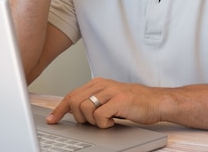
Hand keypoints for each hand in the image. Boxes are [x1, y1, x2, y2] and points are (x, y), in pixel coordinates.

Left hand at [46, 78, 162, 127]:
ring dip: (93, 121)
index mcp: (97, 84)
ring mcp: (110, 91)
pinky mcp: (119, 101)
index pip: (72, 95)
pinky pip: (100, 116)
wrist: (156, 102)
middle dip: (79, 117)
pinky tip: (113, 122)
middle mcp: (102, 85)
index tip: (52, 119)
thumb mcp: (109, 99)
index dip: (60, 109)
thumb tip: (74, 112)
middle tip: (92, 122)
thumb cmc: (134, 103)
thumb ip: (94, 101)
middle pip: (75, 102)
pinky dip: (104, 124)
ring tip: (106, 121)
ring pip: (85, 109)